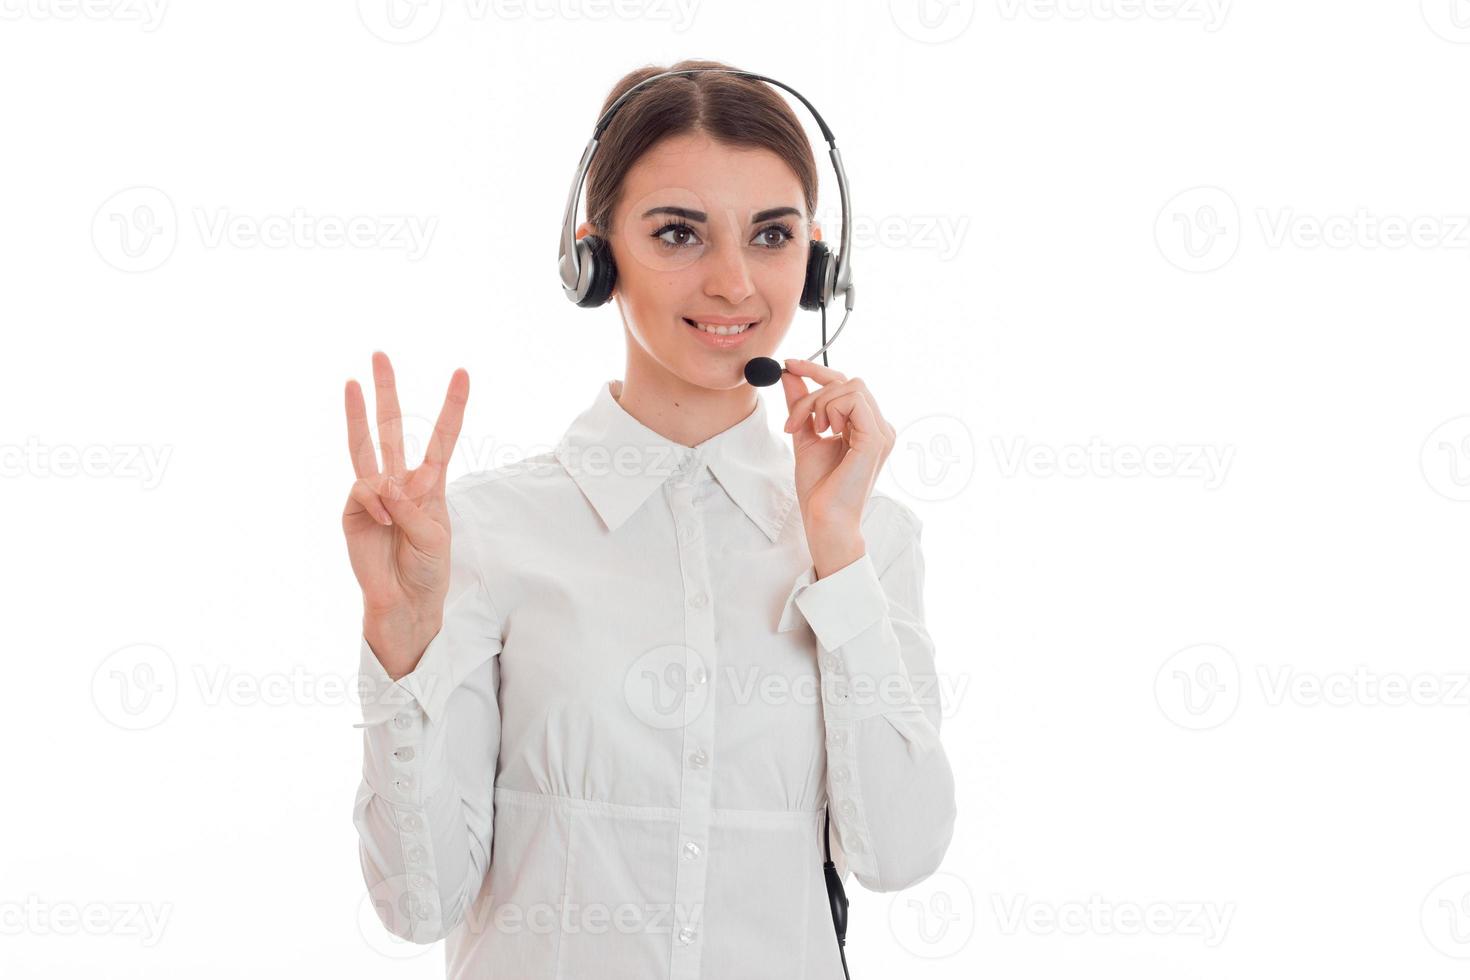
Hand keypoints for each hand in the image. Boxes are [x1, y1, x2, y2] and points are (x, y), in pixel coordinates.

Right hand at [342, 351, 468, 678]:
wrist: (404, 602)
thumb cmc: (427, 569)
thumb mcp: (434, 537)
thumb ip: (411, 507)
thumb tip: (382, 483)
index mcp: (429, 484)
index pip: (442, 437)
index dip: (452, 406)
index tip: (462, 373)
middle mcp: (400, 482)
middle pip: (392, 428)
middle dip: (386, 392)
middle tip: (379, 355)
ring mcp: (373, 495)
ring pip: (364, 445)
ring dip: (357, 413)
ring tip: (351, 382)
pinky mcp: (352, 510)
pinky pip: (363, 489)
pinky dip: (375, 501)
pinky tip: (382, 519)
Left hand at [779, 359, 894, 574]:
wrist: (824, 519)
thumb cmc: (819, 488)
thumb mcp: (804, 436)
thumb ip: (801, 406)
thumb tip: (789, 375)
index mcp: (865, 427)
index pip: (846, 385)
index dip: (817, 370)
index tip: (789, 365)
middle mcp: (879, 426)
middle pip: (848, 381)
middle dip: (814, 392)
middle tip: (794, 421)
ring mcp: (882, 432)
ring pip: (852, 386)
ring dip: (821, 403)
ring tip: (813, 431)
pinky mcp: (877, 439)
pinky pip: (854, 401)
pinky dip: (832, 410)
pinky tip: (825, 432)